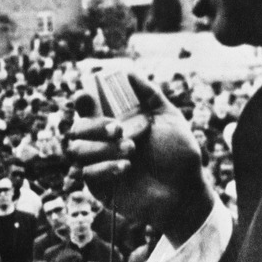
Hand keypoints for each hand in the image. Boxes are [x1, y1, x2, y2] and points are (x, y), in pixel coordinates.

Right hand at [67, 74, 212, 244]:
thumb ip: (149, 94)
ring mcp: (98, 163)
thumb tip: (128, 71)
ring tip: (131, 150)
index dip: (82, 99)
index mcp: (114, 121)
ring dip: (102, 147)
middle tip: (118, 128)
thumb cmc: (178, 154)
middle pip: (76, 127)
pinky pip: (86, 173)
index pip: (86, 107)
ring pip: (77, 149)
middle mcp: (102, 141)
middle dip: (94, 125)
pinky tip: (126, 168)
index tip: (86, 96)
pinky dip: (105, 167)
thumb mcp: (168, 117)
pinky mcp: (98, 186)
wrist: (185, 190)